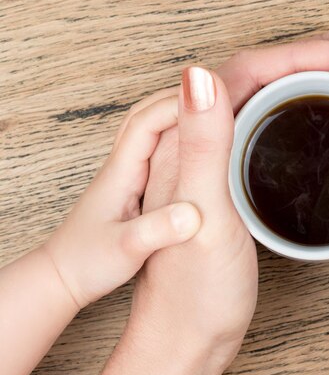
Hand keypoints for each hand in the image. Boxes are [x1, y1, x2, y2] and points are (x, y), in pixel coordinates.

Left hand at [44, 92, 201, 307]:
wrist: (63, 277)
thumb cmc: (87, 263)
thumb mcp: (125, 250)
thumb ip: (158, 231)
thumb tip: (194, 213)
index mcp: (120, 172)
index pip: (148, 121)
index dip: (181, 106)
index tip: (214, 103)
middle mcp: (122, 166)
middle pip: (150, 114)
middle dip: (184, 99)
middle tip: (219, 97)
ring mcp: (127, 175)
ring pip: (152, 129)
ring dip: (180, 114)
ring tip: (212, 113)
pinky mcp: (133, 186)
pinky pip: (156, 149)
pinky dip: (178, 137)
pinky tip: (196, 147)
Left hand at [74, 25, 328, 374]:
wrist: (186, 335)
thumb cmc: (189, 290)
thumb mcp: (202, 216)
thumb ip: (202, 145)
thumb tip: (200, 72)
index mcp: (184, 137)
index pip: (250, 72)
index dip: (307, 54)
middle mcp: (196, 139)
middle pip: (263, 74)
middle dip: (319, 51)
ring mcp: (216, 157)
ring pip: (270, 95)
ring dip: (314, 72)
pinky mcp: (231, 178)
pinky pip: (270, 123)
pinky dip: (303, 106)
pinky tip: (322, 111)